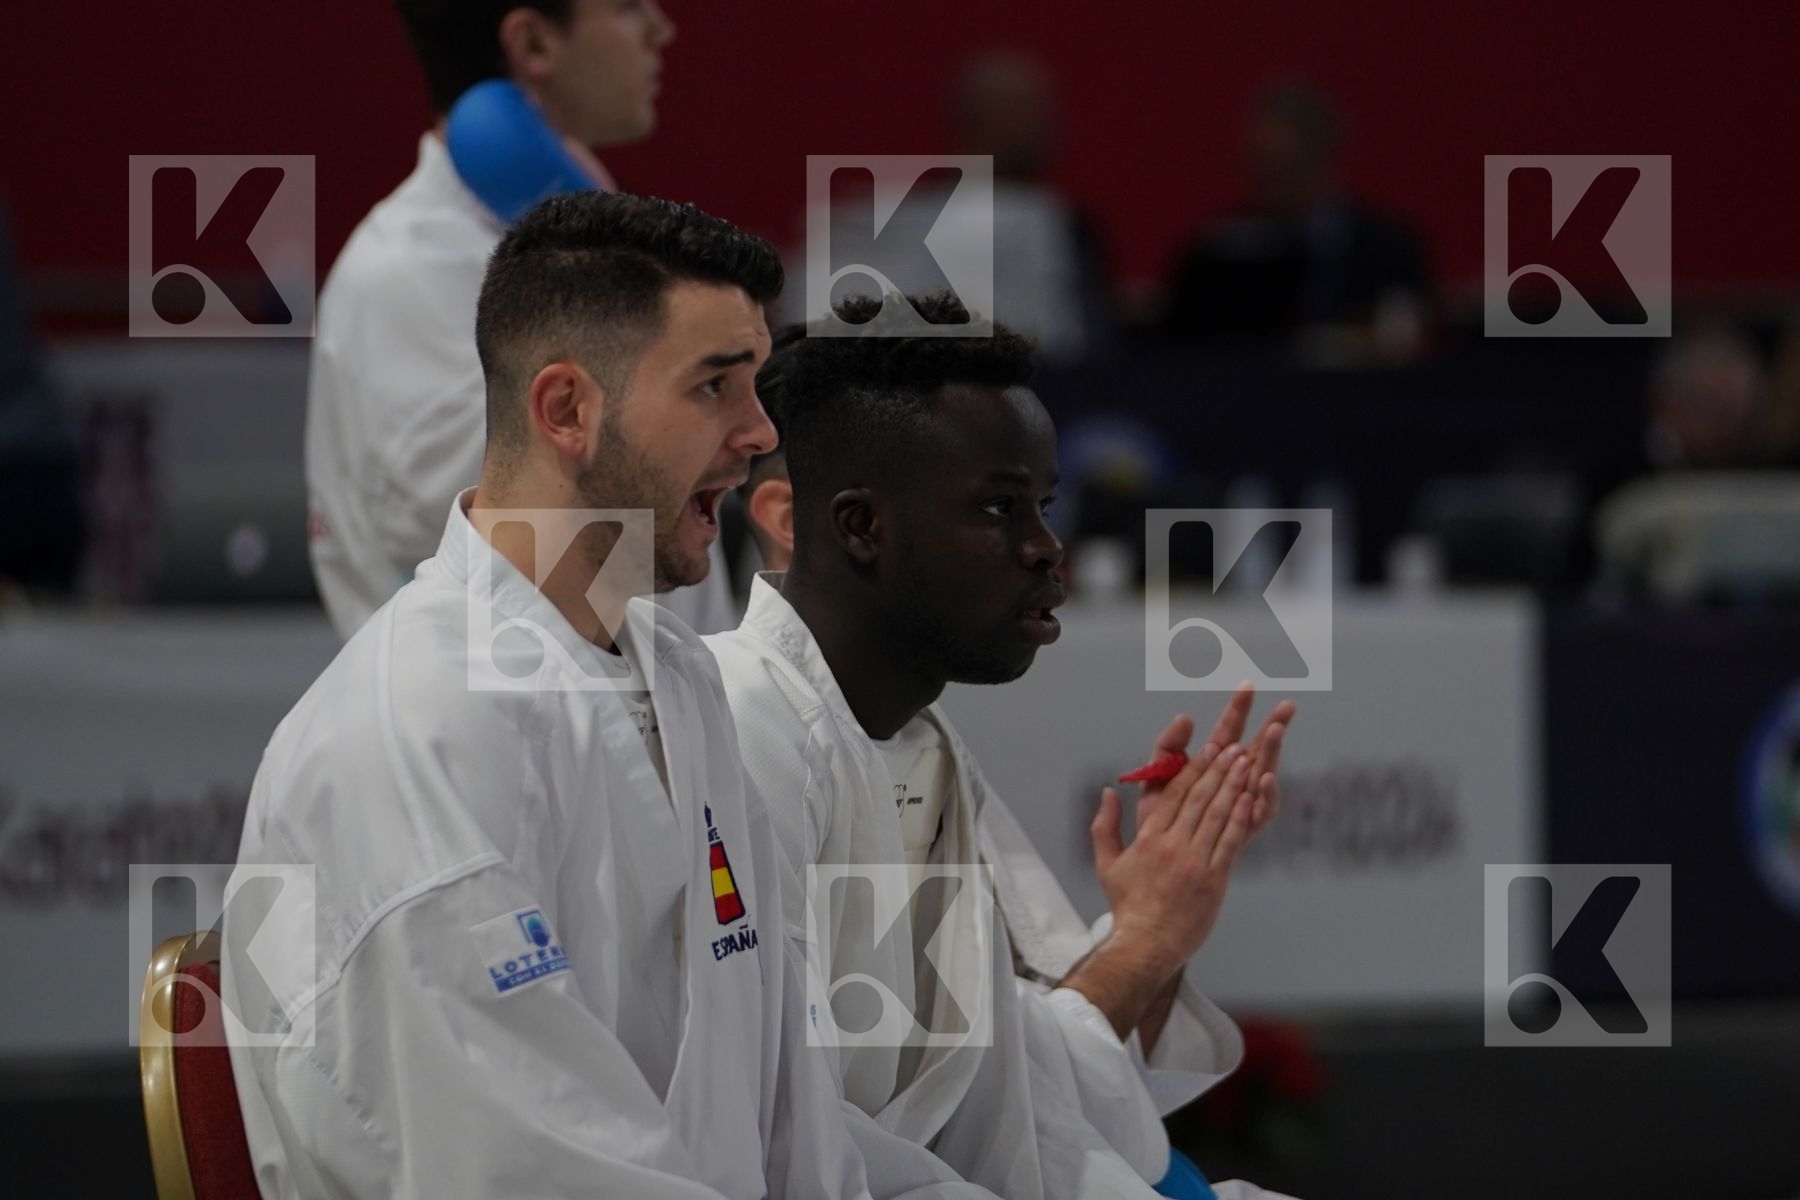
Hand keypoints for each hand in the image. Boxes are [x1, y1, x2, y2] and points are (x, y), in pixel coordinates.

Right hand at [1091, 739, 1257, 978]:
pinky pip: (1228, 842)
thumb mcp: (1106, 864)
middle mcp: (1172, 845)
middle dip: (1218, 769)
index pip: (1173, 795)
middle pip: (1198, 798)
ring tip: (1246, 762)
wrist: (1146, 944)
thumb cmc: (1128, 906)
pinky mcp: (1213, 880)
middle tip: (1233, 746)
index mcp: (1148, 839)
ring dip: (1232, 785)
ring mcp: (1194, 862)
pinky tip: (1249, 798)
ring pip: (1216, 815)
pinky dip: (1239, 818)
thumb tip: (1108, 793)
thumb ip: (1104, 826)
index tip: (1208, 748)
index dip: (1193, 768)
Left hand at [1138, 684, 1294, 833]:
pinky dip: (1266, 794)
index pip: (1227, 732)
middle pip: (1256, 750)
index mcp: (1209, 766)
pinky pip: (1261, 811)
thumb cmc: (1157, 820)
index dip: (1237, 709)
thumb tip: (1185, 717)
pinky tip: (1265, 776)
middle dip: (1272, 727)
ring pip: (1263, 775)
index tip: (1247, 686)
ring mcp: (1241, 806)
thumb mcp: (1156, 778)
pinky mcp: (1245, 830)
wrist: (1154, 865)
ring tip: (1276, 732)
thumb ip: (1167, 748)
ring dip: (1272, 754)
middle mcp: (1231, 783)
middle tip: (1286, 706)